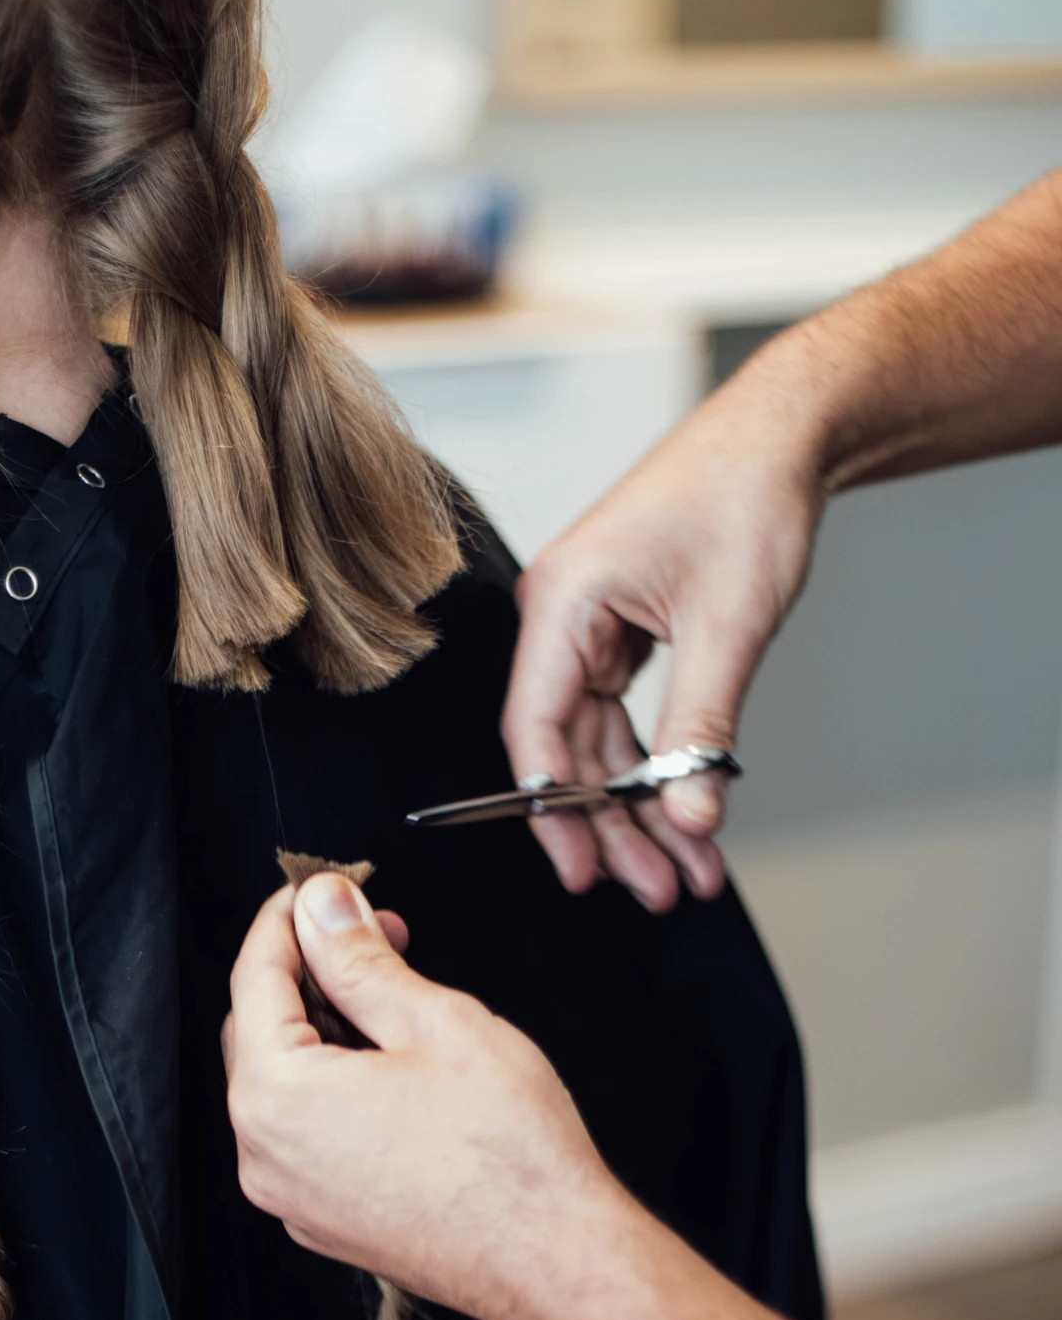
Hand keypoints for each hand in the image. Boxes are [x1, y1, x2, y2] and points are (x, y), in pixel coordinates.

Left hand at [222, 874, 628, 1319]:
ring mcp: (291, 1198)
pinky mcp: (324, 1221)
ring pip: (284, 1083)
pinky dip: (335, 1086)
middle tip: (376, 931)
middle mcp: (264, 1155)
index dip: (289, 916)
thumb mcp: (434, 1021)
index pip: (254, 975)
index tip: (324, 885)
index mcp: (276, 1096)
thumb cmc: (508, 1155)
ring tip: (396, 997)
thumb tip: (322, 907)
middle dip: (311, 969)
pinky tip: (393, 1065)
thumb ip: (359, 957)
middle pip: (259, 1029)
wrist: (554, 1262)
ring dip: (326, 1027)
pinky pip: (307, 1135)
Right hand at [502, 341, 828, 909]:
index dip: (554, 812)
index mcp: (561, 603)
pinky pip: (622, 719)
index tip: (586, 870)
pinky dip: (655, 766)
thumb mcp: (729, 626)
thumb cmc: (747, 495)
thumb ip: (699, 733)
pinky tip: (686, 811)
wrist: (784, 432)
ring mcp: (586, 626)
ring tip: (686, 867)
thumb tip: (689, 819)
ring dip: (639, 808)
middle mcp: (559, 617)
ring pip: (597, 744)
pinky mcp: (618, 632)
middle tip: (660, 888)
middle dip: (614, 826)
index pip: (534, 732)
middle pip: (566, 751)